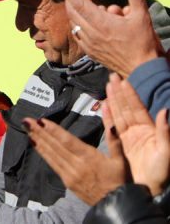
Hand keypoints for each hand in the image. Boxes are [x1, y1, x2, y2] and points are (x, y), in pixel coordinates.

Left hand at [25, 116, 127, 204]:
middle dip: (40, 132)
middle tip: (26, 120)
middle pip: (55, 146)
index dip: (53, 130)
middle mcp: (76, 164)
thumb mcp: (122, 160)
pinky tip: (36, 145)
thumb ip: (115, 141)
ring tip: (27, 129)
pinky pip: (53, 164)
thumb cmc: (120, 180)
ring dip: (38, 141)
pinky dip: (43, 153)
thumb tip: (112, 126)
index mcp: (89, 157)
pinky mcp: (67, 181)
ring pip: (51, 154)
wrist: (116, 205)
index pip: (67, 140)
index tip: (41, 120)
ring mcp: (70, 174)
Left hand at [58, 0, 162, 76]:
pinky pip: (78, 36)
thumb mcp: (141, 16)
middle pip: (73, 13)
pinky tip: (90, 25)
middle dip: (71, 1)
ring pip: (75, 24)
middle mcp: (91, 33)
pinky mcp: (89, 52)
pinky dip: (80, 27)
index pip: (79, 4)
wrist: (141, 69)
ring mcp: (88, 44)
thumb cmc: (143, 42)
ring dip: (78, 14)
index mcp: (101, 23)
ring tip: (95, 10)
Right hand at [105, 73, 169, 195]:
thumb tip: (165, 111)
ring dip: (113, 100)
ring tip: (107, 87)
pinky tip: (104, 106)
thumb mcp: (166, 153)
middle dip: (119, 92)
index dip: (130, 94)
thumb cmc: (162, 174)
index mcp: (150, 130)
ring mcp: (129, 138)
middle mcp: (139, 131)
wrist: (150, 190)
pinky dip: (108, 116)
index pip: (137, 108)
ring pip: (119, 114)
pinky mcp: (121, 146)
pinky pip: (113, 127)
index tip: (123, 81)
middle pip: (126, 108)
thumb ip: (165, 132)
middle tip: (111, 78)